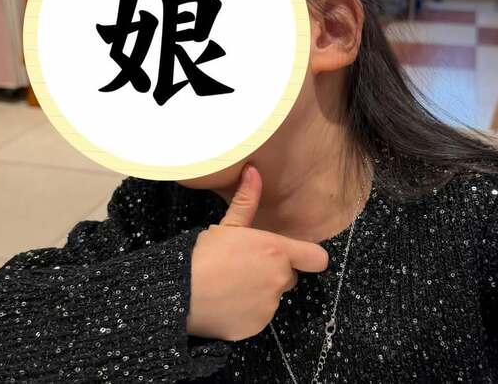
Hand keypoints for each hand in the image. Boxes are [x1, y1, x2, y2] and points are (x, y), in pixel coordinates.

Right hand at [186, 165, 329, 341]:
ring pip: (272, 298)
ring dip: (259, 293)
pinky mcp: (257, 327)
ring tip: (231, 285)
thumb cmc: (204, 256)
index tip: (297, 256)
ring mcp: (269, 306)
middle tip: (245, 267)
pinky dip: (247, 313)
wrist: (180, 294)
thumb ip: (247, 200)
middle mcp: (279, 279)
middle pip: (289, 276)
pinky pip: (258, 317)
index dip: (309, 257)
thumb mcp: (227, 226)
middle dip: (274, 273)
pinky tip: (226, 303)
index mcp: (277, 252)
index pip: (317, 258)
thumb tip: (253, 170)